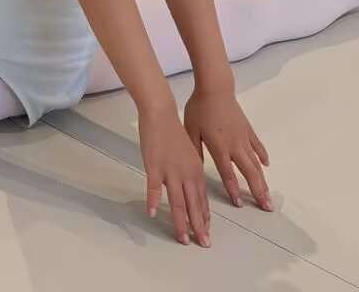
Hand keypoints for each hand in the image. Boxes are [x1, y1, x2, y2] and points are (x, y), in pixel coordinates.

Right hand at [139, 108, 211, 245]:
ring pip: (177, 202)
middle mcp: (187, 174)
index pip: (202, 200)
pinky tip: (152, 213)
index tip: (206, 232)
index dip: (204, 217)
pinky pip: (153, 187)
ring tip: (182, 238)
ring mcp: (170, 171)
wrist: (161, 114)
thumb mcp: (189, 153)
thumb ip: (190, 172)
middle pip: (193, 205)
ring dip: (180, 222)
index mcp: (196, 172)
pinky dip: (153, 201)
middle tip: (203, 243)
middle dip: (199, 227)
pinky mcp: (154, 166)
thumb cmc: (174, 132)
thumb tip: (191, 188)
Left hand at [184, 88, 271, 213]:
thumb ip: (195, 150)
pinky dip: (262, 156)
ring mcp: (244, 137)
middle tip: (266, 207)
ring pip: (256, 163)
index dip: (233, 189)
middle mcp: (235, 145)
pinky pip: (258, 146)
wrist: (214, 88)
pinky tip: (266, 166)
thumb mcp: (190, 130)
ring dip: (263, 180)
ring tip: (269, 195)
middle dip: (258, 191)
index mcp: (219, 147)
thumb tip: (196, 170)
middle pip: (249, 172)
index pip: (228, 173)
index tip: (239, 204)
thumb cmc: (199, 108)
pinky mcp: (248, 129)